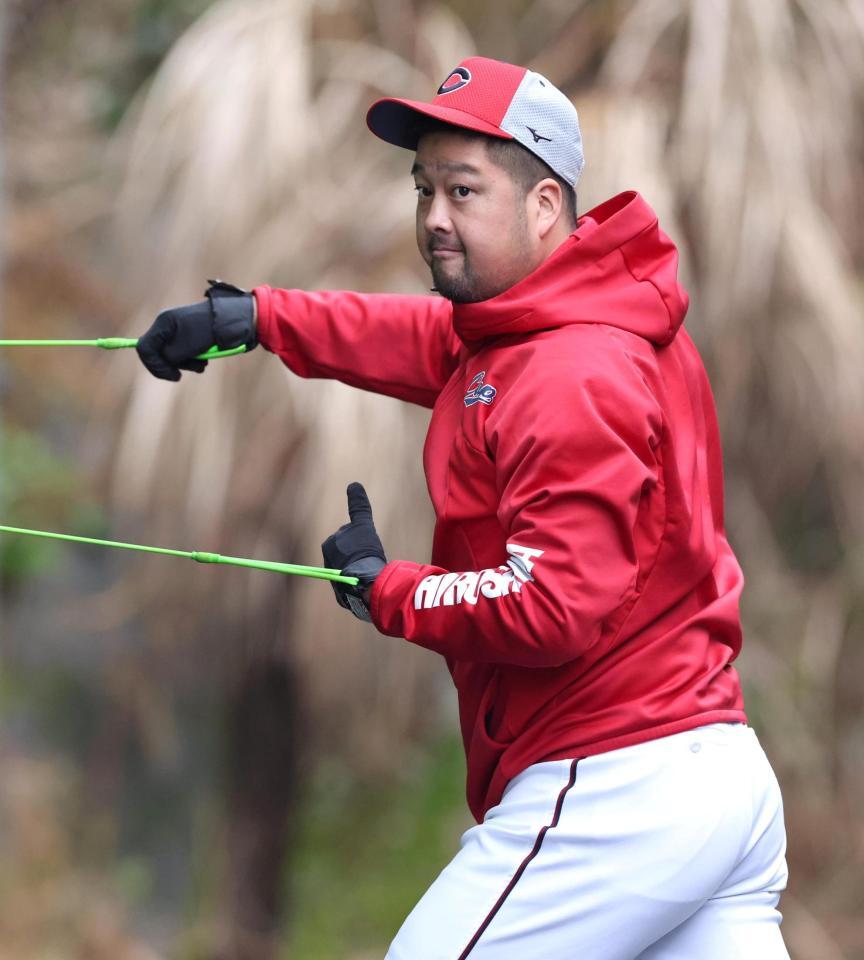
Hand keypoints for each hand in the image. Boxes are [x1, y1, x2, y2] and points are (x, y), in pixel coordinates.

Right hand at [136, 280, 256, 380]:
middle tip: (185, 372)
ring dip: (186, 364)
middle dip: (173, 365)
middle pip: (159, 352)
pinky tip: (205, 360)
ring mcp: (180, 329)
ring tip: (202, 364)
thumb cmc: (208, 333)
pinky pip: (185, 352)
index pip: (145, 348)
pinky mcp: (191, 335)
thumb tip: (163, 361)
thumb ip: (167, 357)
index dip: (154, 365)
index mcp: (163, 323)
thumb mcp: (183, 348)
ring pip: (174, 354)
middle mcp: (168, 324)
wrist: (233, 321)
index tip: (173, 376)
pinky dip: (193, 359)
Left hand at [322, 483, 386, 621]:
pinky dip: (360, 582)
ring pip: (350, 569)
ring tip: (370, 571)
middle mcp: (327, 562)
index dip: (359, 541)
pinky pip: (352, 585)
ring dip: (360, 569)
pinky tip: (368, 582)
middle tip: (370, 557)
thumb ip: (358, 505)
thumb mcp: (364, 525)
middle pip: (347, 554)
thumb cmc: (364, 550)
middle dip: (358, 555)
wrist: (366, 580)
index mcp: (329, 545)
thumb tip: (353, 484)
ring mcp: (334, 579)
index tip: (365, 547)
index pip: (346, 539)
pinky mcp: (342, 594)